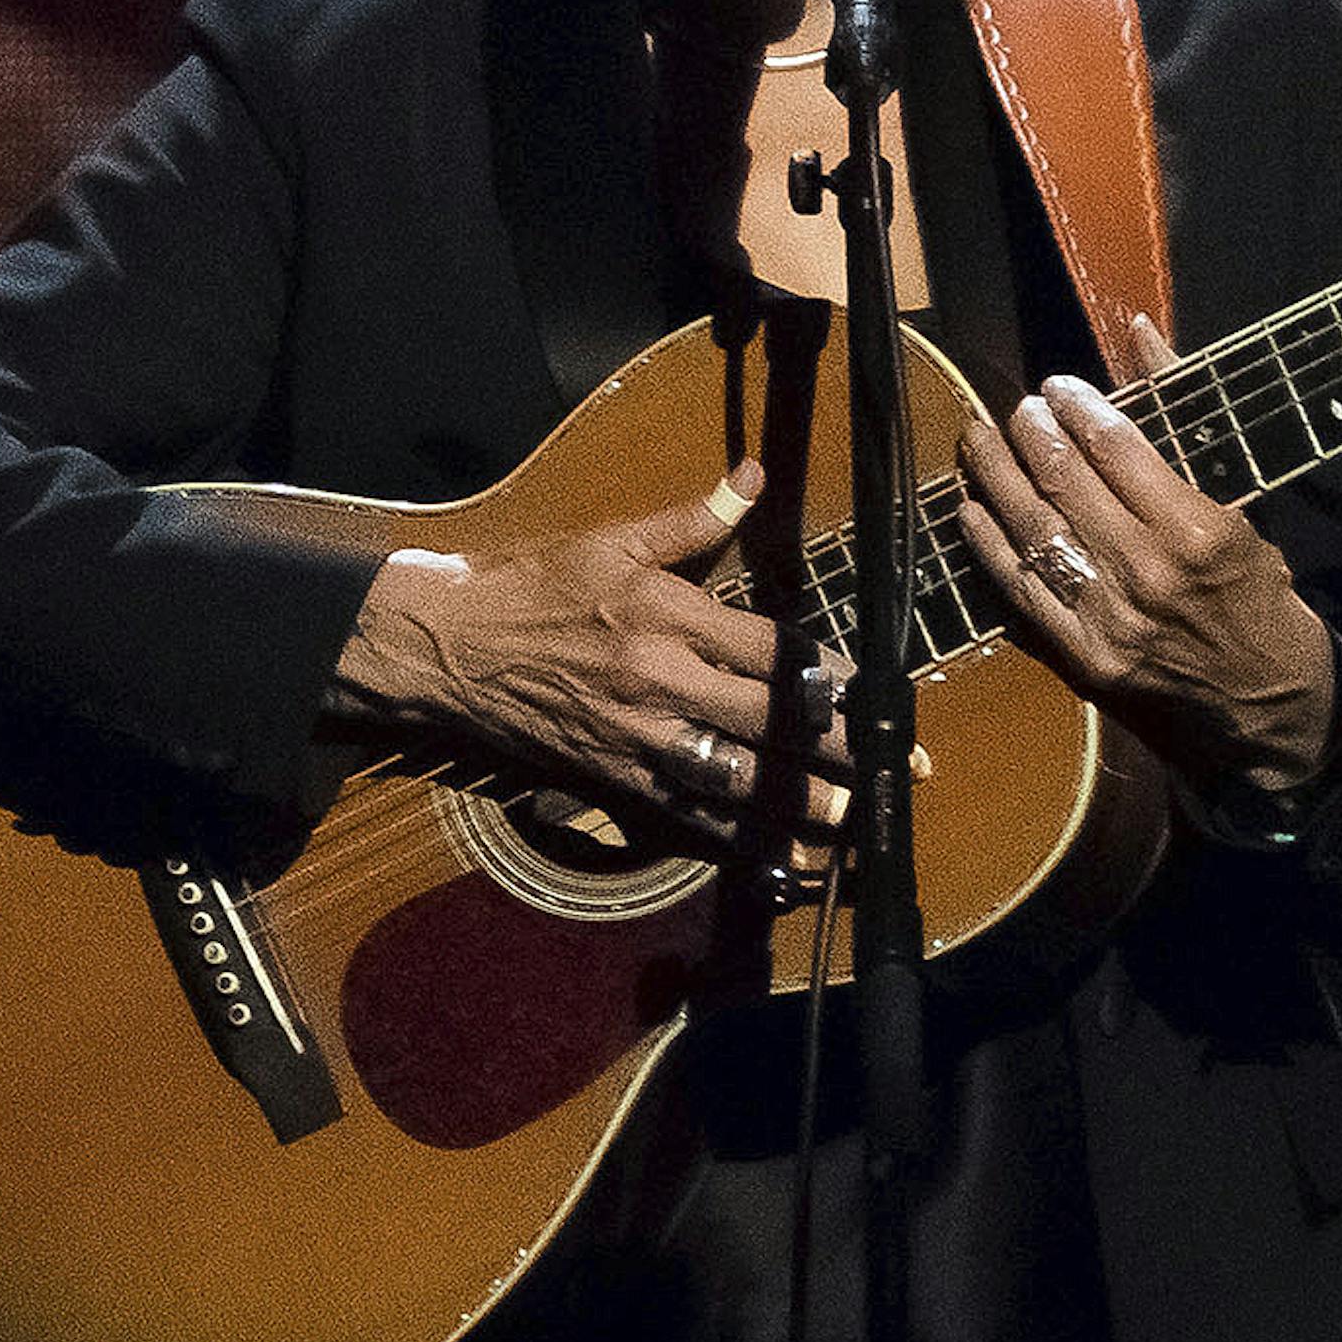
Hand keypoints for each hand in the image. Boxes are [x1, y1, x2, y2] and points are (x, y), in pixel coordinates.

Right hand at [329, 462, 854, 847]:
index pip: (769, 650)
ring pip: (734, 781)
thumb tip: (754, 477)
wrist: (448, 648)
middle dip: (835, 749)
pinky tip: (779, 863)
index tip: (869, 692)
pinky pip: (687, 821)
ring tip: (851, 824)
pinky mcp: (613, 780)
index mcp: (666, 617)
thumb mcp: (611, 541)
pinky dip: (736, 846)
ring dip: (797, 807)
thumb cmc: (530, 588)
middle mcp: (660, 682)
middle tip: (893, 770)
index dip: (826, 676)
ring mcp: (638, 739)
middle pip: (766, 721)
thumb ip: (692, 518)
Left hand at [956, 318, 1335, 797]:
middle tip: (1018, 409)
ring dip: (994, 475)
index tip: (1058, 387)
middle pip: (1063, 480)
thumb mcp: (1241, 507)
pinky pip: (1019, 586)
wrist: (1269, 708)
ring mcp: (1109, 616)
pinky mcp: (1082, 655)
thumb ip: (1181, 417)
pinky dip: (987, 542)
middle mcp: (1147, 570)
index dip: (1076, 406)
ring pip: (1031, 527)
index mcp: (1197, 529)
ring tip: (979, 439)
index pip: (1115, 445)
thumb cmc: (1260, 599)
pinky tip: (970, 507)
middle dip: (1029, 432)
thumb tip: (1139, 334)